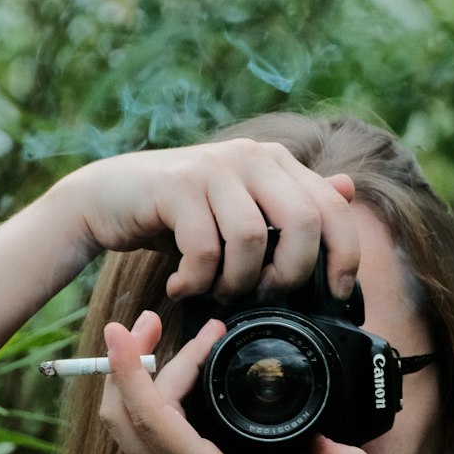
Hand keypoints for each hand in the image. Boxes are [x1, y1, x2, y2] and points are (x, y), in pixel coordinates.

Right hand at [53, 138, 358, 300]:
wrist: (105, 197)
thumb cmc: (180, 213)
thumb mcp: (240, 207)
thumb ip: (291, 201)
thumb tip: (348, 188)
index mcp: (276, 163)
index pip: (333, 207)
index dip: (344, 255)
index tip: (335, 295)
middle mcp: (250, 157)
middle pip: (303, 222)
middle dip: (290, 274)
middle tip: (264, 296)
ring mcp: (213, 167)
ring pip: (252, 239)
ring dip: (236, 282)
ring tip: (216, 293)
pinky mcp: (175, 186)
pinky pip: (204, 248)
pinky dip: (196, 281)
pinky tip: (181, 287)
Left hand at [98, 311, 371, 453]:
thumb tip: (337, 445)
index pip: (147, 412)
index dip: (130, 364)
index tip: (125, 327)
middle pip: (124, 410)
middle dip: (136, 358)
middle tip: (163, 322)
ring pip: (131, 430)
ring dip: (146, 385)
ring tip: (180, 353)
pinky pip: (147, 449)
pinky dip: (156, 413)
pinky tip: (186, 403)